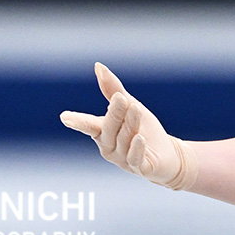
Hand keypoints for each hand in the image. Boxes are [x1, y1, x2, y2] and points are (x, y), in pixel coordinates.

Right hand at [59, 63, 187, 186]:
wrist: (169, 155)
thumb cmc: (145, 130)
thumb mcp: (131, 107)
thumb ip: (114, 90)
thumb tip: (99, 66)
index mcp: (103, 132)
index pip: (89, 125)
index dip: (78, 122)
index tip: (65, 117)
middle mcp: (109, 148)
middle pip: (109, 129)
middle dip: (115, 113)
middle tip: (121, 97)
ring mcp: (123, 160)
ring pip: (124, 140)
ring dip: (130, 124)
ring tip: (136, 109)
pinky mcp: (140, 169)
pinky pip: (135, 158)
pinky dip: (137, 148)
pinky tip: (141, 138)